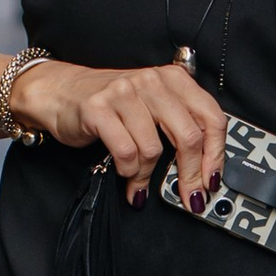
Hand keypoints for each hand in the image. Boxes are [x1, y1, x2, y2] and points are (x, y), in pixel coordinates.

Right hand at [28, 58, 227, 205]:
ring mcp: (125, 93)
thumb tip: (204, 166)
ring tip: (138, 181)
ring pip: (154, 149)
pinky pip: (126, 152)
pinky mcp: (98, 109)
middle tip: (187, 196)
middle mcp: (152, 81)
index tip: (213, 179)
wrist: (58, 91)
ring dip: (147, 175)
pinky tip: (125, 175)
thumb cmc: (109, 104)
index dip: (216, 154)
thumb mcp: (151, 105)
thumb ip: (178, 125)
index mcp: (173, 79)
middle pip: (188, 136)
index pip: (211, 117)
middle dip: (189, 175)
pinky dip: (128, 172)